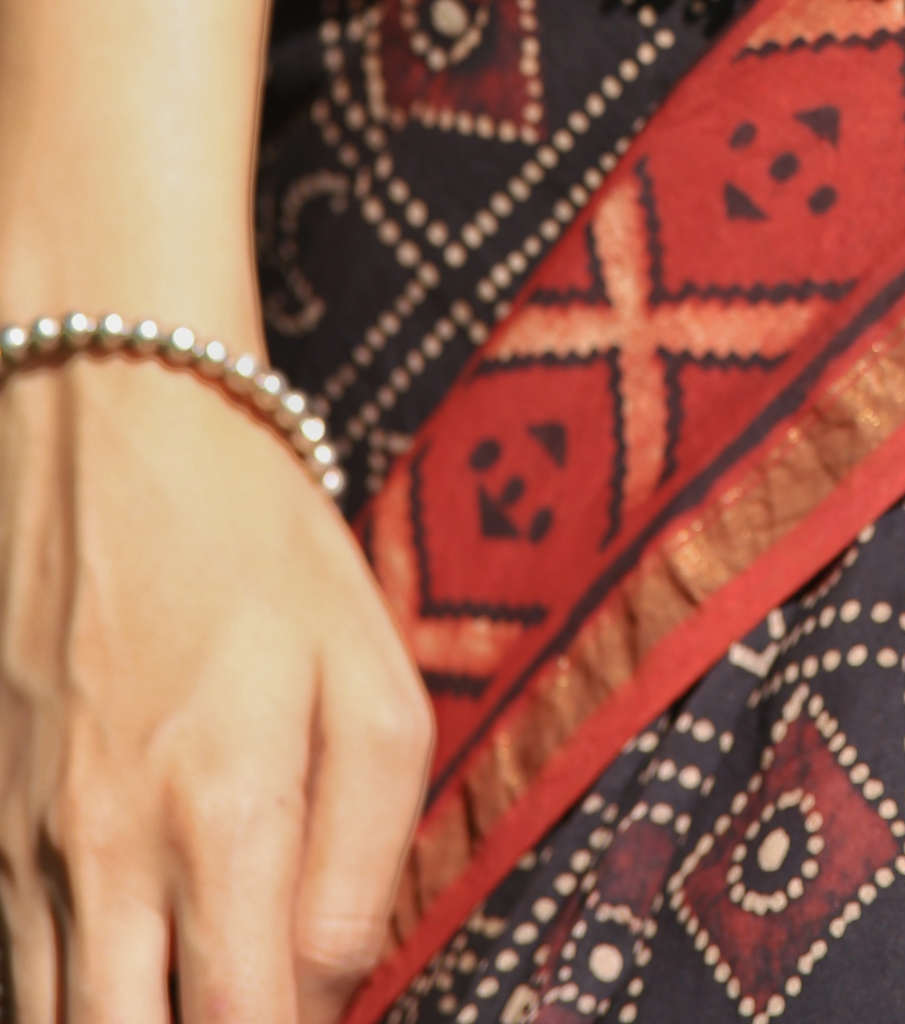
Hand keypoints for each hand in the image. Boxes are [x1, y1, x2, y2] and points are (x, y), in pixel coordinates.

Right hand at [0, 357, 430, 1023]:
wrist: (113, 433)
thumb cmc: (263, 551)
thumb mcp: (374, 678)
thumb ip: (370, 854)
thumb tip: (337, 986)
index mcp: (226, 817)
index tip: (318, 1020)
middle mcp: (109, 856)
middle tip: (252, 998)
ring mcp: (28, 850)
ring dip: (128, 1021)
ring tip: (192, 977)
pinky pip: (16, 968)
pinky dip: (71, 993)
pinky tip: (132, 965)